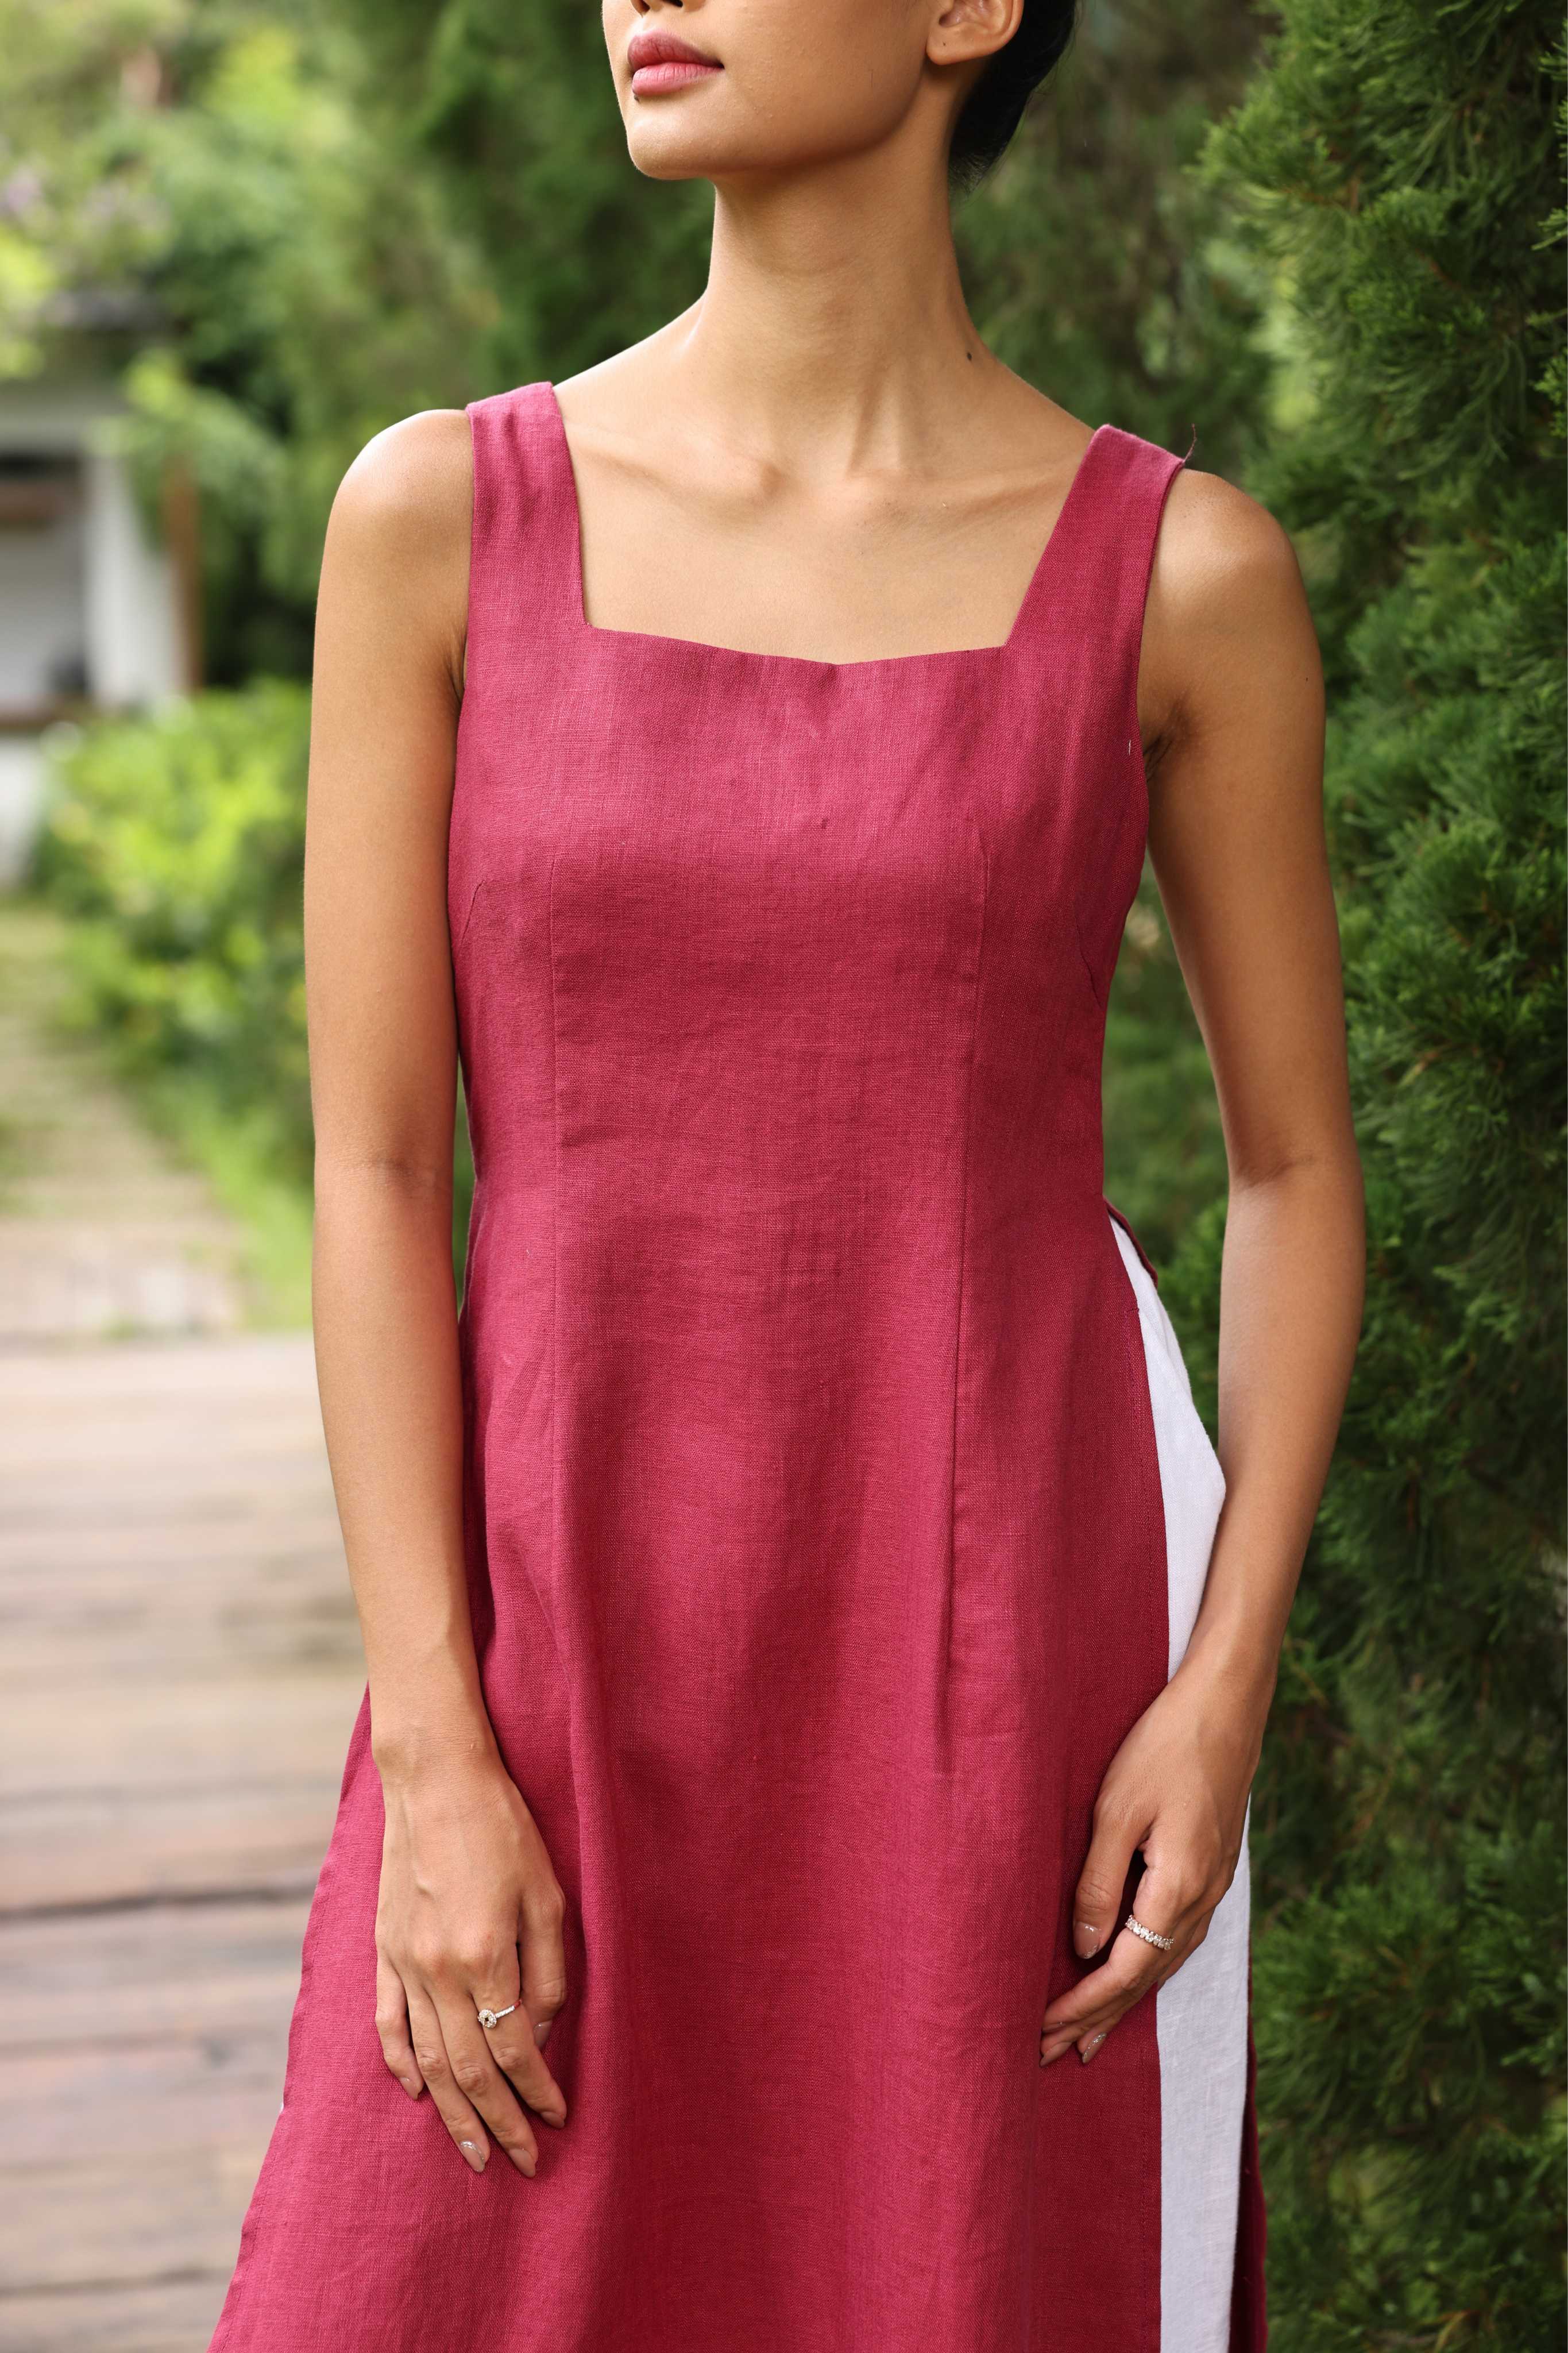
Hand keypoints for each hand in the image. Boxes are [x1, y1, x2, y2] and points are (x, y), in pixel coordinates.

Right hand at [374, 1749, 569, 2175]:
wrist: (437, 1781)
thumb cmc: (504, 1830)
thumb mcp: (549, 1896)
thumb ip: (549, 1971)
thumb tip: (543, 2032)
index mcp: (487, 1956)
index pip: (515, 2050)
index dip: (538, 2092)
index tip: (558, 2118)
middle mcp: (439, 1970)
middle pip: (468, 2070)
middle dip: (498, 2123)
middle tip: (520, 2163)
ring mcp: (405, 1963)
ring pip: (426, 2060)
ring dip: (451, 2113)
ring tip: (473, 2150)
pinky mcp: (384, 1950)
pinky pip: (388, 2023)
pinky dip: (400, 2065)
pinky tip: (416, 2094)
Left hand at [1038, 1653, 1264, 2067]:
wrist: (1228, 1707)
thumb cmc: (1165, 1747)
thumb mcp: (1118, 1809)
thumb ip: (1100, 1882)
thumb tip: (1086, 1949)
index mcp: (1178, 1888)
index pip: (1123, 1969)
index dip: (1082, 2004)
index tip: (1041, 2031)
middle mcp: (1203, 1900)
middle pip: (1144, 1979)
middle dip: (1097, 2018)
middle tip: (1051, 2054)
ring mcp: (1214, 1889)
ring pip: (1163, 1964)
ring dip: (1123, 2003)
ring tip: (1088, 2040)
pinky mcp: (1213, 1871)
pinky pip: (1177, 1941)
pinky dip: (1148, 1970)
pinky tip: (1133, 1977)